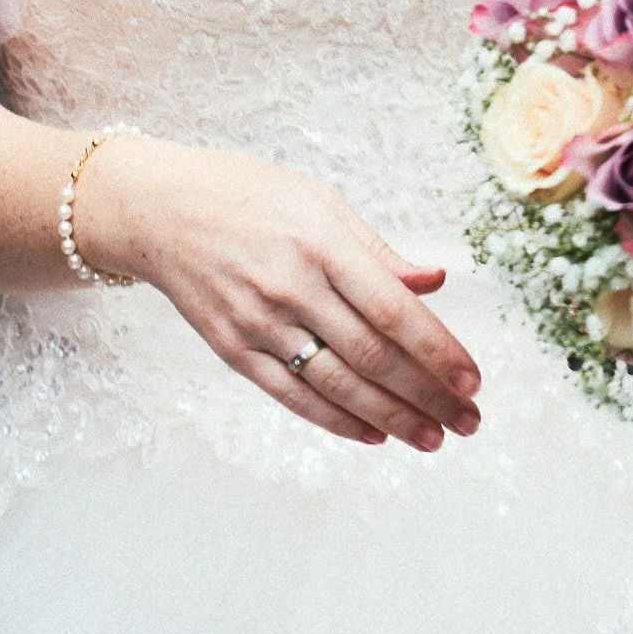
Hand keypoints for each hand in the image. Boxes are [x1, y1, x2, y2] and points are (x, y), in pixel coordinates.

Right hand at [78, 137, 481, 449]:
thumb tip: (434, 279)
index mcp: (319, 240)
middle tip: (468, 422)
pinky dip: (337, 421)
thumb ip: (376, 248)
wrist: (160, 209)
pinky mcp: (233, 349)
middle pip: (372, 356)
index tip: (472, 380)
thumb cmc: (245, 194)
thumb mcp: (317, 200)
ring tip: (431, 438)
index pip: (393, 307)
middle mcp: (290, 285)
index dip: (438, 350)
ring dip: (392, 419)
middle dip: (428, 395)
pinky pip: (293, 396)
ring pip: (338, 386)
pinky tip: (373, 435)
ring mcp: (258, 322)